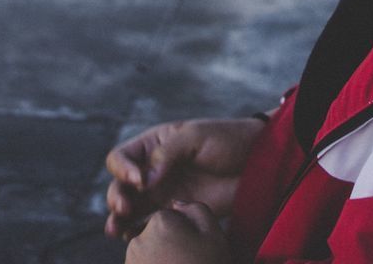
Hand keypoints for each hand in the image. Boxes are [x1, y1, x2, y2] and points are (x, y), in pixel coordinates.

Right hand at [105, 116, 264, 240]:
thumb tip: (145, 181)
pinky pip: (150, 224)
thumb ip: (169, 154)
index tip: (139, 180)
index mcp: (155, 144)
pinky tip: (136, 236)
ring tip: (116, 229)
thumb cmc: (228, 140)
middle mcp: (153, 169)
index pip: (122, 157)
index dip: (122, 169)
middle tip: (125, 209)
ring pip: (130, 209)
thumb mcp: (197, 136)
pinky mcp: (176, 213)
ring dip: (119, 219)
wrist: (257, 163)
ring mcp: (163, 193)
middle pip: (120, 185)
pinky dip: (138, 231)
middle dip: (116, 197)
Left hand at [125, 201, 230, 263]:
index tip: (194, 248)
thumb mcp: (213, 232)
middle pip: (155, 235)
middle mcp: (138, 241)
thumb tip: (176, 205)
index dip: (185, 232)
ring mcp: (131, 263)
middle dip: (168, 246)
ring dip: (159, 261)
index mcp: (159, 222)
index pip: (170, 217)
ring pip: (147, 254)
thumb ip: (194, 209)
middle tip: (187, 263)